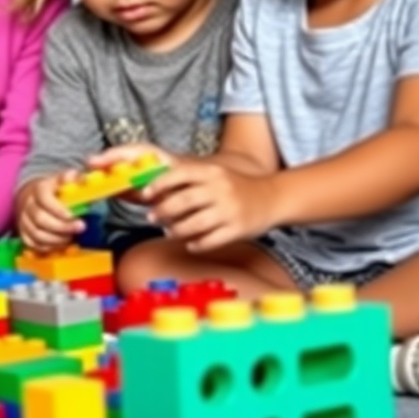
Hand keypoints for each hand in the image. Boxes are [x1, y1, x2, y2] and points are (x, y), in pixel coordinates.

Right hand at [18, 172, 85, 251]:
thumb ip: (73, 178)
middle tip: (80, 228)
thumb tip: (79, 174)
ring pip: (36, 234)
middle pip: (40, 219)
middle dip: (62, 227)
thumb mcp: (65, 180)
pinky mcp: (23, 232)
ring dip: (56, 239)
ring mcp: (24, 220)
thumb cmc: (56, 190)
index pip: (44, 199)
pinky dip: (48, 247)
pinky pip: (33, 244)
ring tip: (71, 237)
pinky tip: (60, 244)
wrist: (36, 198)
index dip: (58, 209)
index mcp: (39, 189)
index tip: (72, 216)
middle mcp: (29, 204)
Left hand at [142, 158, 278, 251]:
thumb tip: (155, 192)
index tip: (145, 195)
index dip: (159, 184)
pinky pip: (210, 241)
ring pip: (194, 224)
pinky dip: (196, 245)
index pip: (180, 174)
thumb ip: (189, 180)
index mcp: (212, 172)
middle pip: (183, 202)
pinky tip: (190, 244)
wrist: (272, 197)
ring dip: (176, 231)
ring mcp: (229, 211)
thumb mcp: (215, 175)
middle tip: (153, 217)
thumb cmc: (236, 187)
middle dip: (162, 211)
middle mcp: (220, 189)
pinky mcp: (237, 230)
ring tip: (169, 232)